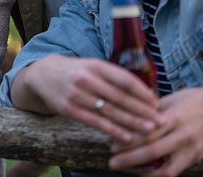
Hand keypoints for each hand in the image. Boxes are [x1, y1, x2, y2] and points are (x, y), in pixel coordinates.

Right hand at [16, 55, 160, 142]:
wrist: (42, 74)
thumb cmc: (76, 72)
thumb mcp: (92, 66)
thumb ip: (114, 76)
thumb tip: (144, 91)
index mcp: (96, 65)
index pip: (124, 79)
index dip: (142, 92)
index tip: (156, 103)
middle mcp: (86, 79)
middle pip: (120, 97)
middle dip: (142, 110)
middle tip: (160, 120)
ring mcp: (77, 94)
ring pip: (109, 111)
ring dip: (132, 122)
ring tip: (149, 130)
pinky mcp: (69, 109)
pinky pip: (95, 122)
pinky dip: (113, 131)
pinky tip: (127, 138)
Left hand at [108, 87, 202, 175]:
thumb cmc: (191, 100)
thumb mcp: (171, 99)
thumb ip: (150, 110)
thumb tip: (125, 116)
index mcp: (175, 116)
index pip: (148, 131)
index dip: (129, 140)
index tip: (112, 145)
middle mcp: (184, 134)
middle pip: (154, 150)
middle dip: (131, 158)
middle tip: (113, 162)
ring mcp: (193, 148)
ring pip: (167, 167)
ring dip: (145, 173)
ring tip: (128, 173)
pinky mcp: (197, 157)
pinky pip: (176, 170)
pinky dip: (160, 175)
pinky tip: (146, 175)